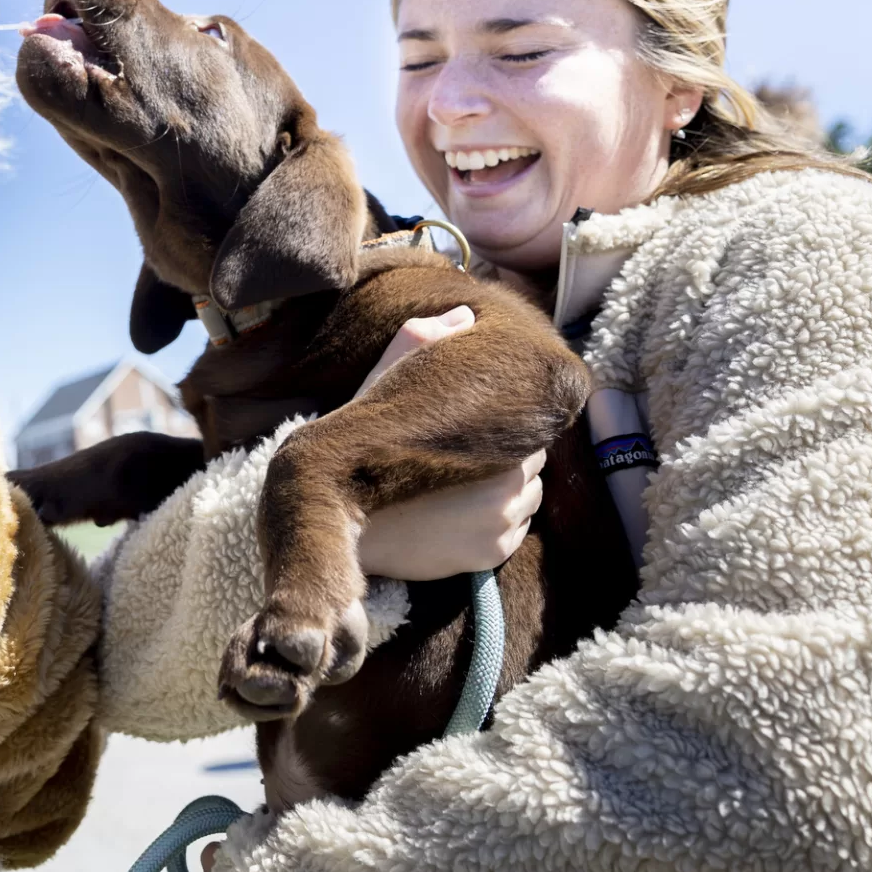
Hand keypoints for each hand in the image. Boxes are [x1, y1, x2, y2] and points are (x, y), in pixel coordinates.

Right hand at [354, 305, 544, 580]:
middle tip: (467, 455)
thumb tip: (465, 314)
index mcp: (497, 444)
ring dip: (506, 491)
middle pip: (533, 463)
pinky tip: (459, 512)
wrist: (338, 525)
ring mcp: (501, 527)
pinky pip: (515, 531)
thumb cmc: (364, 452)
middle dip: (507, 457)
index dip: (503, 426)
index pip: (529, 428)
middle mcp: (510, 488)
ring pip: (528, 498)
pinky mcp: (491, 557)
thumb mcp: (385, 386)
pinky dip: (497, 523)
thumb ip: (423, 341)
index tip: (475, 428)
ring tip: (462, 483)